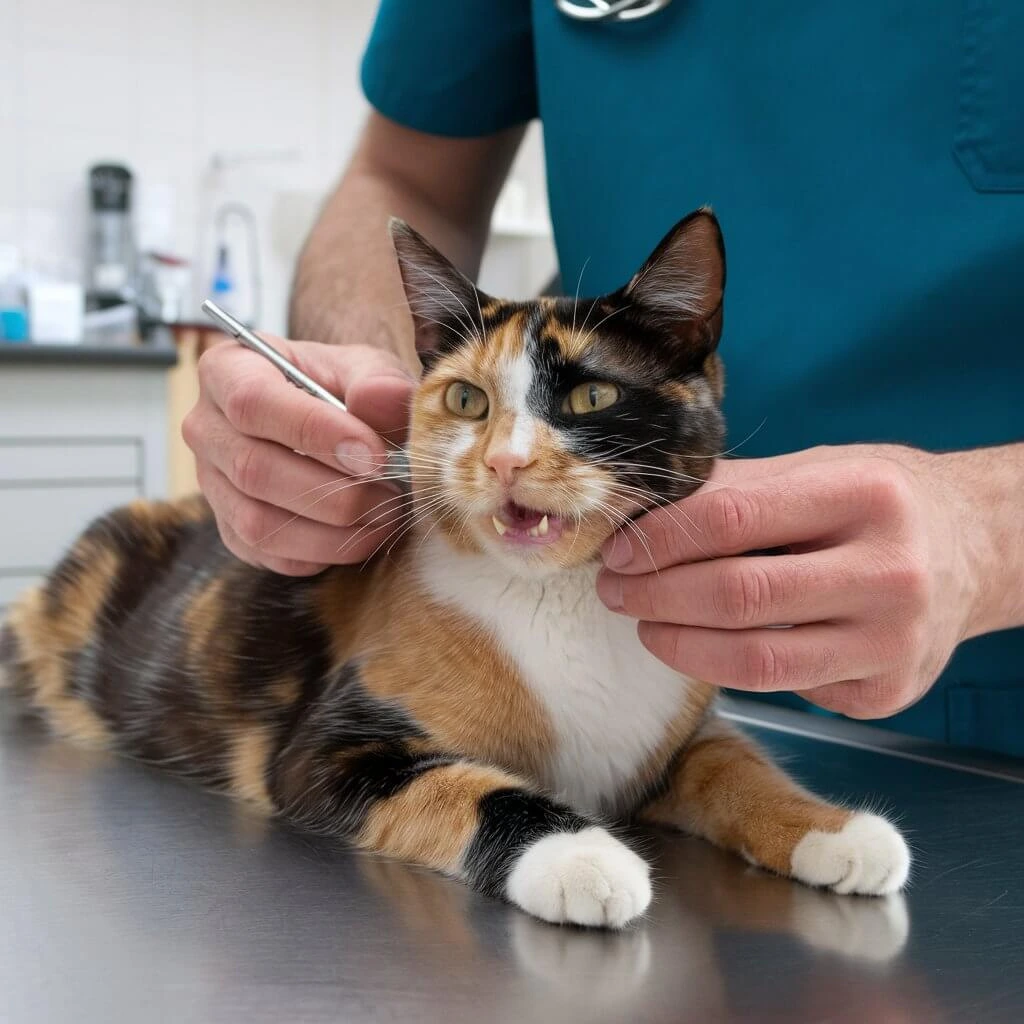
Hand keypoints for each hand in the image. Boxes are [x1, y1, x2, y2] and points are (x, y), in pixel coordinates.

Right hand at [183, 337, 414, 574]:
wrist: (335, 422)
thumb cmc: (344, 388)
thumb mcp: (365, 368)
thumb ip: (378, 380)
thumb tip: (384, 398)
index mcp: (227, 370)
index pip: (252, 402)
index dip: (314, 432)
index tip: (373, 456)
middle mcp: (206, 428)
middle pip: (254, 469)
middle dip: (333, 491)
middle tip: (391, 494)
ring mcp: (212, 484)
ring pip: (257, 522)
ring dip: (331, 531)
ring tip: (384, 517)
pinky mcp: (230, 529)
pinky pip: (268, 554)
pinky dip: (321, 552)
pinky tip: (361, 534)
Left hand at [596, 444, 994, 717]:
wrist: (977, 549)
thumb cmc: (881, 503)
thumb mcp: (818, 469)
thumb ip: (733, 489)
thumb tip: (640, 513)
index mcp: (864, 495)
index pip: (731, 518)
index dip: (660, 540)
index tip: (618, 550)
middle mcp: (888, 572)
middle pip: (737, 596)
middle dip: (654, 596)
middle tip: (615, 591)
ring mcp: (893, 641)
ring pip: (755, 661)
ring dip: (679, 645)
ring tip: (646, 624)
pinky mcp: (886, 692)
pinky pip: (785, 690)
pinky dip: (733, 669)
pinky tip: (713, 646)